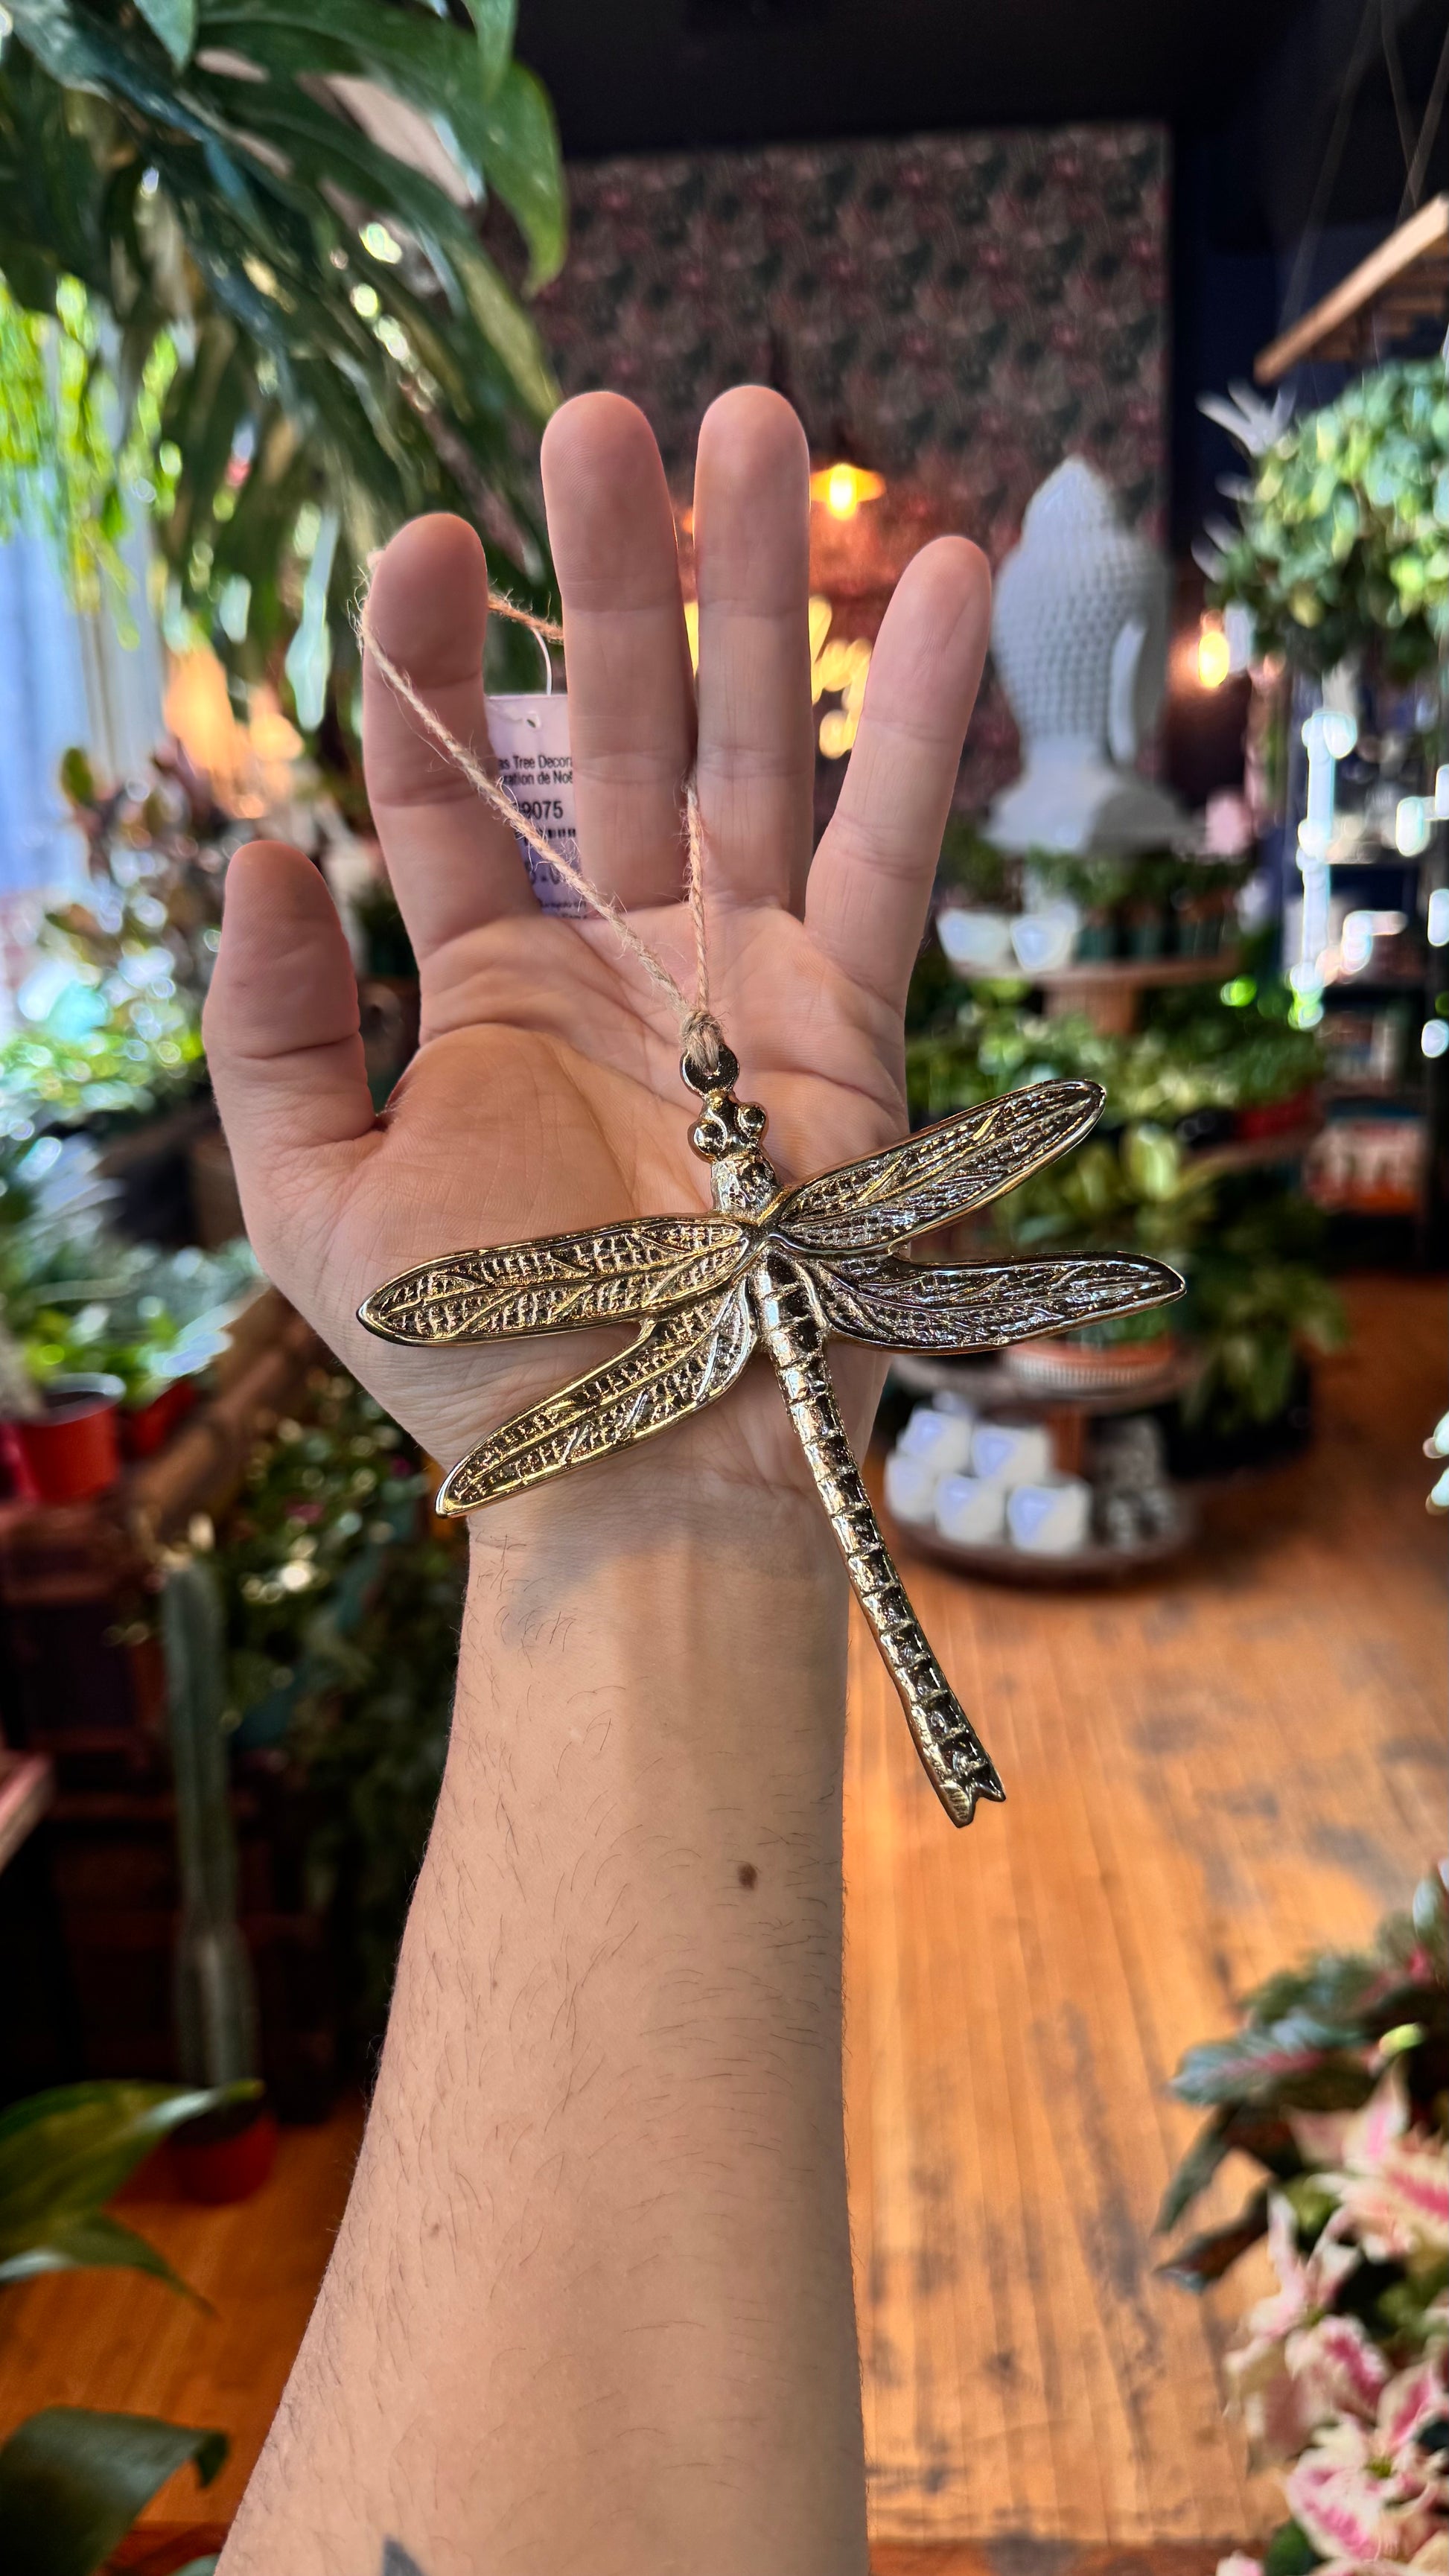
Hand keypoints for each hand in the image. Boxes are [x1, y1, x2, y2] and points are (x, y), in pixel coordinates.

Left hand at [204, 388, 989, 1498]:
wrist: (642, 1478)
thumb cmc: (476, 1361)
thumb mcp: (312, 1202)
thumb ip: (271, 1027)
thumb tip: (255, 848)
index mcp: (491, 985)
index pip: (450, 779)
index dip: (433, 652)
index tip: (423, 531)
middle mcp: (621, 955)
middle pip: (613, 724)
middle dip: (610, 571)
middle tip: (605, 413)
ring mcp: (742, 976)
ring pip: (750, 747)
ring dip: (755, 592)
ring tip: (750, 425)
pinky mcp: (852, 1018)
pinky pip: (889, 844)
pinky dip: (914, 718)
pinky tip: (931, 576)